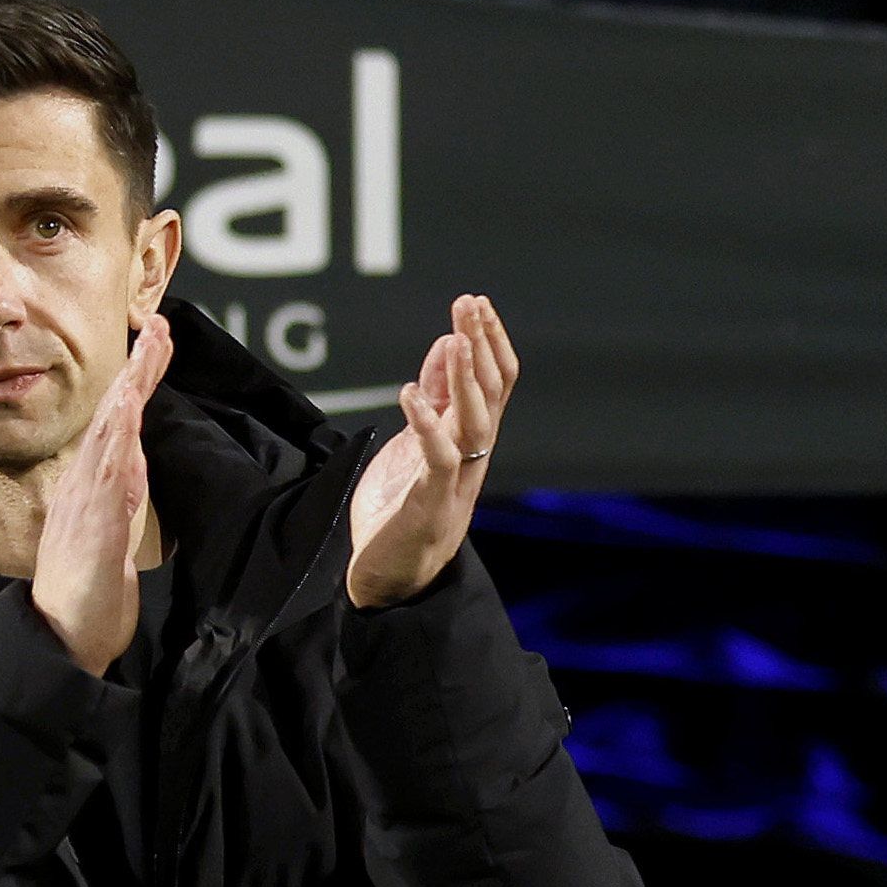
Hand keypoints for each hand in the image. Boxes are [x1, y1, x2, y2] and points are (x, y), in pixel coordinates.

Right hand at [32, 312, 168, 675]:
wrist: (61, 637)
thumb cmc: (85, 596)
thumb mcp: (111, 538)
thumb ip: (120, 501)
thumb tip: (135, 470)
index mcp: (96, 487)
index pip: (119, 424)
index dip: (137, 382)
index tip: (156, 341)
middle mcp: (88, 486)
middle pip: (115, 415)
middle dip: (139, 368)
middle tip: (160, 324)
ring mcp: (88, 504)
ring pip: (112, 433)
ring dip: (131, 389)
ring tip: (151, 348)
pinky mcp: (96, 528)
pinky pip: (108, 474)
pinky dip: (117, 438)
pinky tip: (127, 410)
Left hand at [348, 295, 514, 610]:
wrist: (391, 583)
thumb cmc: (401, 512)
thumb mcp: (417, 442)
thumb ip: (435, 398)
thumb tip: (447, 343)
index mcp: (472, 442)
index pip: (495, 383)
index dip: (489, 342)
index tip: (476, 303)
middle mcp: (474, 458)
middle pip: (491, 393)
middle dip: (482, 345)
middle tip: (471, 304)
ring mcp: (456, 482)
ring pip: (476, 422)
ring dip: (466, 378)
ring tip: (457, 337)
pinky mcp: (430, 504)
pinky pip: (438, 460)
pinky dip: (426, 425)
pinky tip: (409, 393)